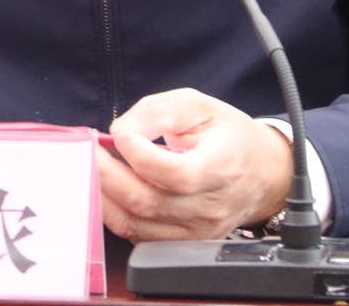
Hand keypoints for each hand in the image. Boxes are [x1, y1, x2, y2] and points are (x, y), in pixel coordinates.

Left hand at [99, 88, 291, 240]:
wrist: (262, 174)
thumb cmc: (228, 136)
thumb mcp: (198, 105)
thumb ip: (157, 111)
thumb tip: (119, 132)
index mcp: (222, 167)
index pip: (174, 173)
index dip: (138, 154)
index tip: (118, 133)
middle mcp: (210, 206)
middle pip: (147, 202)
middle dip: (106, 175)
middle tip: (86, 152)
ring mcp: (197, 231)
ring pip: (136, 225)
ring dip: (104, 197)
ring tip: (91, 170)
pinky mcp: (184, 243)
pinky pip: (139, 236)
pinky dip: (116, 214)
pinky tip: (107, 191)